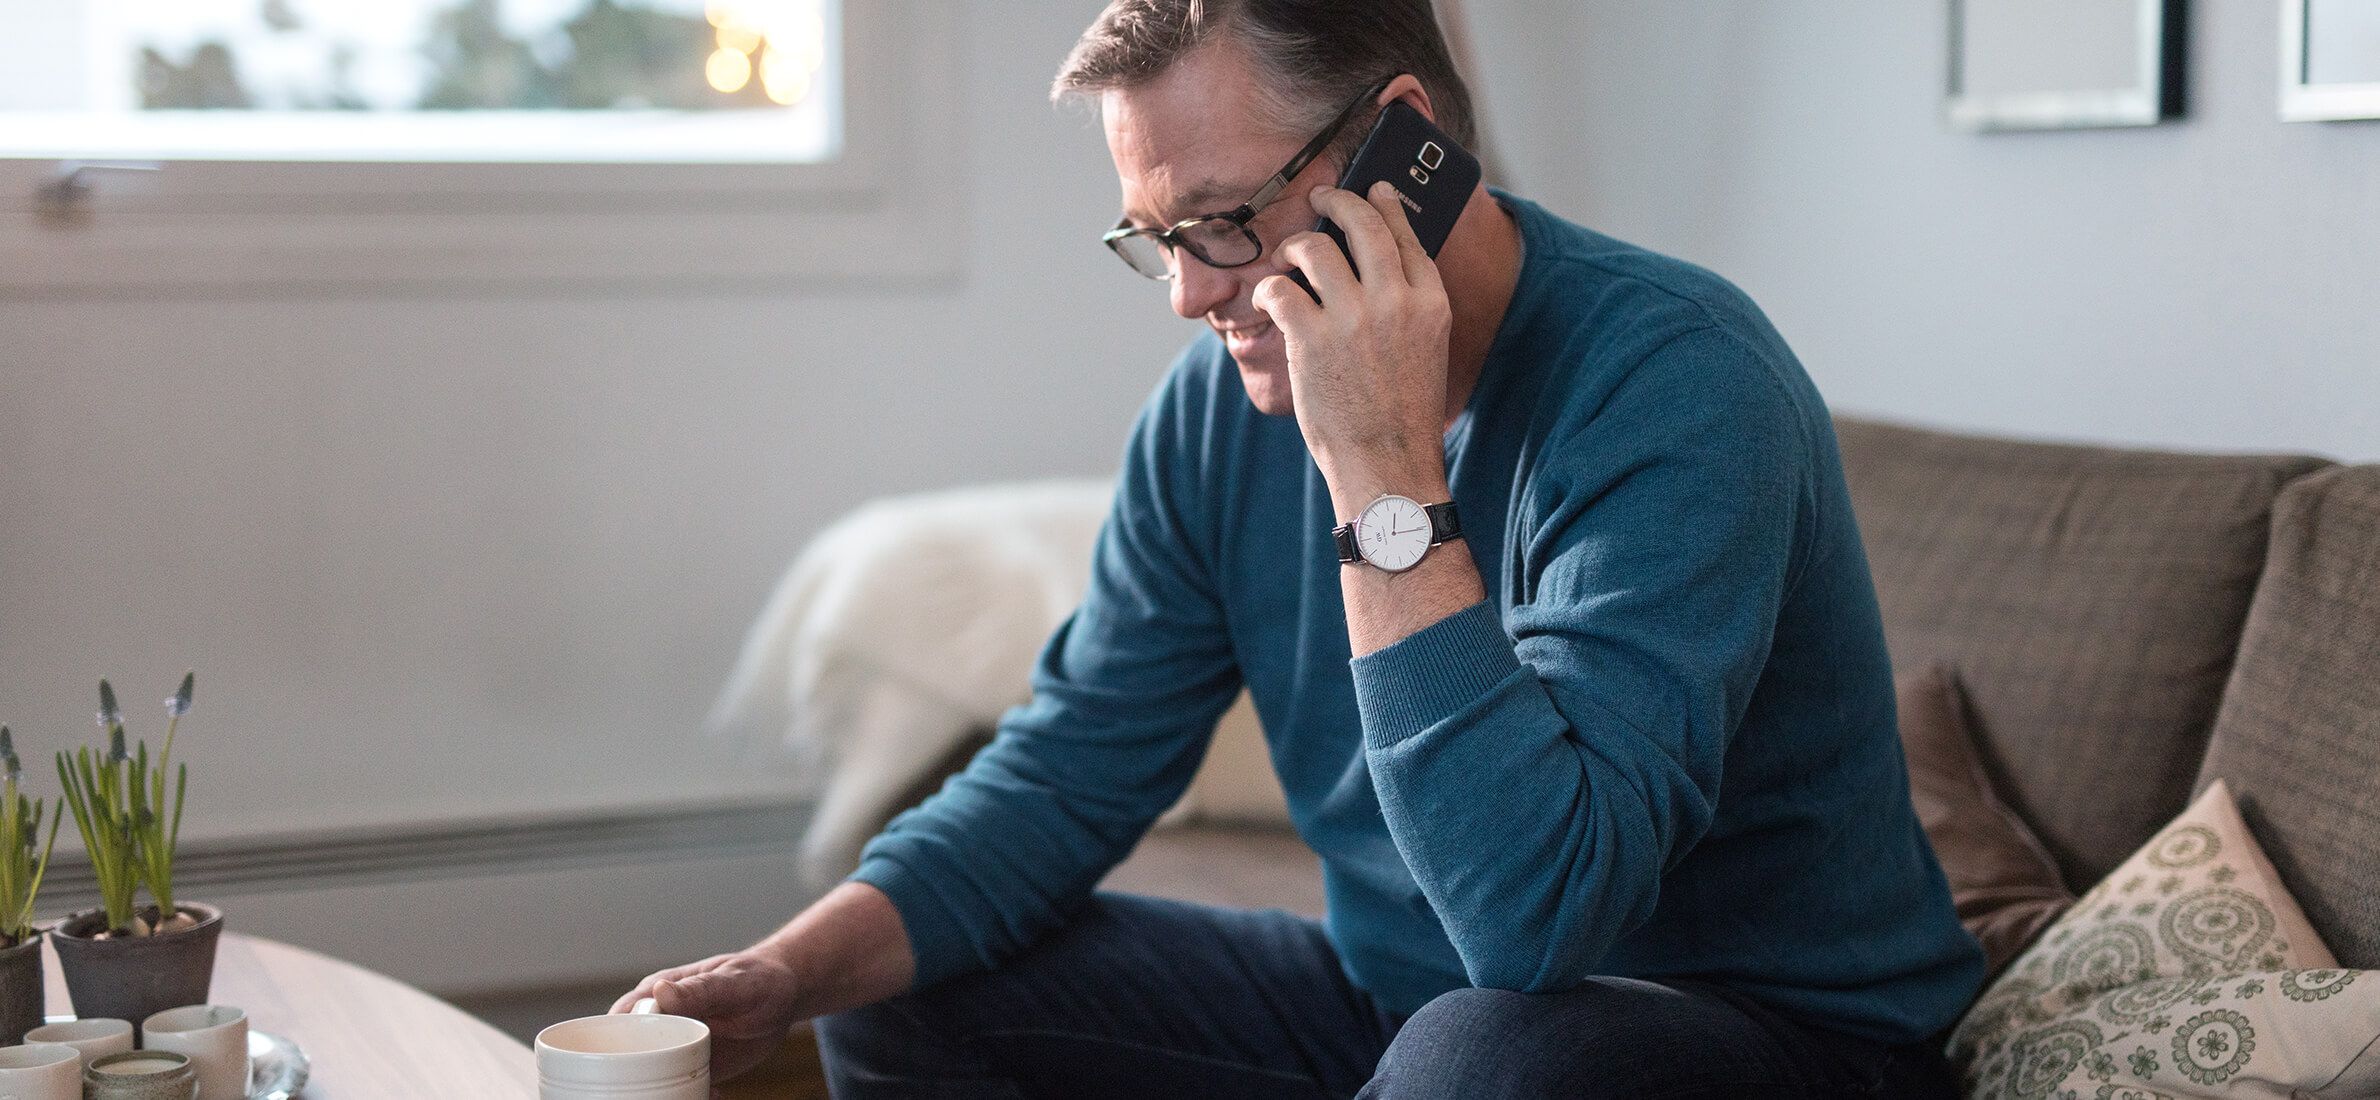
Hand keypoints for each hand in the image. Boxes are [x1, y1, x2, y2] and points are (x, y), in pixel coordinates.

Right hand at [612, 951, 803, 1083]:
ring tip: (693, 1096)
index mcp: (655, 998)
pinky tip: (715, 1096)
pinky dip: (690, 1099)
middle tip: (660, 1092)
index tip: (624, 1067)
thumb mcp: (733, 983)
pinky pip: (679, 1090)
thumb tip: (660, 992)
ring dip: (661, 1095)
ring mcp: (673, 1049)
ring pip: (649, 1079)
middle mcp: (657, 1025)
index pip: (616, 1025)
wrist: (785, 994)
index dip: (610, 1048)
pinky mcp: (691, 1068)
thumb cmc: (758, 977)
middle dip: (632, 1081)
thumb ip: (700, 990)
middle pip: (626, 1058)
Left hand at [1253, 181, 1453, 491]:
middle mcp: (1395, 300)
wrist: (1388, 464)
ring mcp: (1353, 317)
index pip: (1406, 234)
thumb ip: (1409, 306)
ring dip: (1294, 248)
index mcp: (1430, 302)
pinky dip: (1269, 289)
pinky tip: (1269, 300)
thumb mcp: (1427, 349)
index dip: (1385, 205)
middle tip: (1319, 197)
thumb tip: (1380, 268)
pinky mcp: (1312, 338)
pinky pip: (1280, 288)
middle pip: (1362, 223)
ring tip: (1286, 260)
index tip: (1373, 190)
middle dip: (1336, 201)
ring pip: (1314, 248)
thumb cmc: (1402, 414)